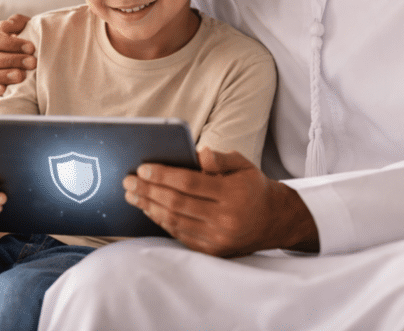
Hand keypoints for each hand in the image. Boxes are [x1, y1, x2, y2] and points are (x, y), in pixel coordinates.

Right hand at [0, 14, 35, 106]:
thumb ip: (17, 23)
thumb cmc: (24, 50)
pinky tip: (3, 89)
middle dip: (12, 60)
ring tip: (20, 76)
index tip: (31, 48)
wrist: (29, 73)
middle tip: (31, 63)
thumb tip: (3, 25)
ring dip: (1, 76)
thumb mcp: (25, 32)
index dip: (12, 43)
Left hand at [123, 148, 319, 257]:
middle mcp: (225, 219)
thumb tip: (198, 152)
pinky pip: (180, 235)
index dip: (163, 176)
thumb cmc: (253, 187)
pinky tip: (149, 209)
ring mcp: (218, 238)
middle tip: (128, 181)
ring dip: (149, 207)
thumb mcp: (243, 165)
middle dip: (149, 191)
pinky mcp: (212, 250)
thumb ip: (220, 158)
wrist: (274, 221)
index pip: (190, 183)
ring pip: (175, 221)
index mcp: (232, 194)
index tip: (143, 169)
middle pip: (177, 203)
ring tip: (132, 195)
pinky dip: (161, 221)